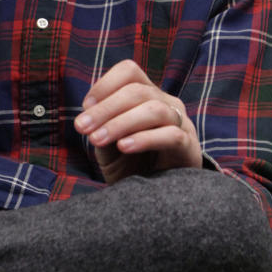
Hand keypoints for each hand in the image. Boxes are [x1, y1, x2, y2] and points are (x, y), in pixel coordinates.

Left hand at [74, 60, 201, 184]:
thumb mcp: (110, 145)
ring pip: (154, 110)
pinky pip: (171, 135)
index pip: (129, 72)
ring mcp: (181, 123)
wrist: (156, 198)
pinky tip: (124, 147)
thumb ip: (102, 127)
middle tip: (81, 127)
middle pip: (137, 91)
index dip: (104, 84)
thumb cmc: (132, 165)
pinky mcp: (189, 147)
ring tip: (97, 139)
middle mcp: (167, 103)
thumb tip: (87, 115)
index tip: (85, 107)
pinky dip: (144, 138)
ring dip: (121, 123)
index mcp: (148, 95)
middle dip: (105, 108)